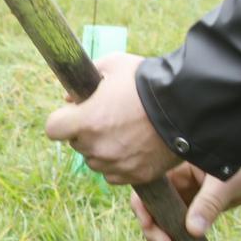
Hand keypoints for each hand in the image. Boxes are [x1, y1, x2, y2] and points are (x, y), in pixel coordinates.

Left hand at [44, 52, 176, 185]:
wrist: (187, 106)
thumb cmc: (148, 82)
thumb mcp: (115, 64)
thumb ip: (88, 77)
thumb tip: (69, 98)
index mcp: (86, 121)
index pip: (53, 128)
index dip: (62, 119)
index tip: (74, 113)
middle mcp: (97, 147)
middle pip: (76, 144)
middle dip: (85, 132)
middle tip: (107, 118)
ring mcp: (116, 164)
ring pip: (95, 161)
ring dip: (101, 149)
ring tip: (124, 131)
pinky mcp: (135, 176)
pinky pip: (115, 174)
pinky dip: (119, 164)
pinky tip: (134, 147)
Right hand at [129, 156, 240, 240]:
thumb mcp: (225, 183)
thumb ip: (209, 204)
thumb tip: (193, 231)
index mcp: (172, 169)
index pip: (147, 189)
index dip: (143, 209)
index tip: (150, 227)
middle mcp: (170, 185)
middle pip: (151, 212)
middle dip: (157, 235)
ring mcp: (177, 201)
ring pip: (162, 227)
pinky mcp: (187, 214)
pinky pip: (176, 233)